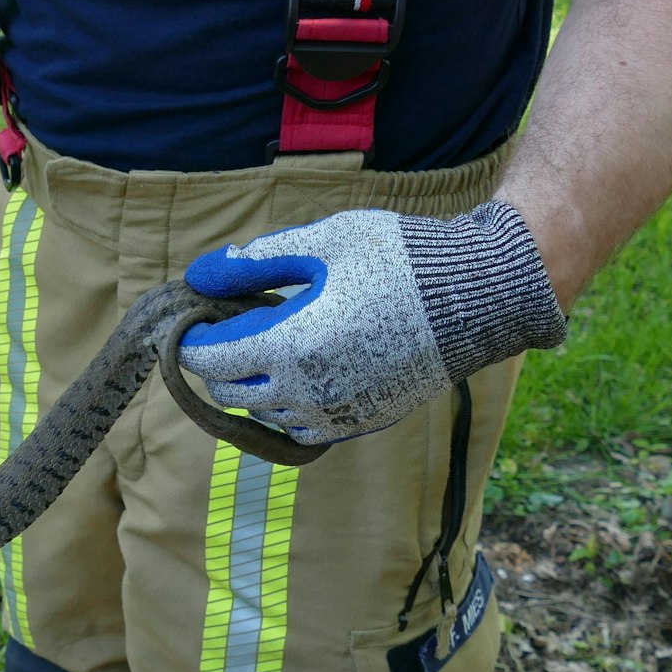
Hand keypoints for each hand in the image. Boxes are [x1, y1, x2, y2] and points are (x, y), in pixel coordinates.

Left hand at [176, 201, 566, 444]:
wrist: (479, 298)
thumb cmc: (400, 261)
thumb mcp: (323, 242)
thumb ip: (257, 261)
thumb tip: (200, 272)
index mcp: (292, 346)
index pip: (213, 360)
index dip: (192, 342)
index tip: (192, 320)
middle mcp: (309, 392)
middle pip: (232, 392)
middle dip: (219, 362)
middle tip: (227, 326)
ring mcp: (338, 413)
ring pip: (267, 414)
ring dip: (254, 385)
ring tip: (266, 344)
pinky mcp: (364, 422)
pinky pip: (304, 429)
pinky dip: (288, 407)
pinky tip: (299, 372)